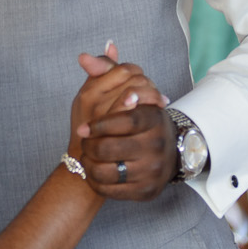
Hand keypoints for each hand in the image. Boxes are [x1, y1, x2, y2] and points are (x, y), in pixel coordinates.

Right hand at [66, 44, 162, 145]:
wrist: (84, 160)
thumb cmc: (89, 125)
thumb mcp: (90, 95)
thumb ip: (101, 70)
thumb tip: (112, 44)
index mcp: (90, 89)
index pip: (122, 69)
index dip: (137, 73)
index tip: (144, 82)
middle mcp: (95, 99)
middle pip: (133, 78)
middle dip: (148, 84)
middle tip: (155, 93)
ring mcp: (105, 114)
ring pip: (139, 91)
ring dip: (152, 94)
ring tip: (159, 101)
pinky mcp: (116, 127)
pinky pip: (138, 109)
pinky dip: (150, 106)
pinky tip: (158, 109)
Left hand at [73, 42, 176, 200]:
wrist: (165, 153)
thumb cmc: (140, 119)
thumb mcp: (128, 92)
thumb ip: (105, 71)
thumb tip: (83, 57)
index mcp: (153, 118)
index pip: (123, 120)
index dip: (98, 125)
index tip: (82, 129)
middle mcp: (157, 145)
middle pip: (110, 148)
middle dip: (89, 147)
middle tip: (83, 144)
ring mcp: (154, 170)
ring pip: (108, 172)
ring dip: (90, 166)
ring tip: (87, 158)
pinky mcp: (148, 191)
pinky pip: (112, 190)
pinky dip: (98, 183)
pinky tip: (95, 173)